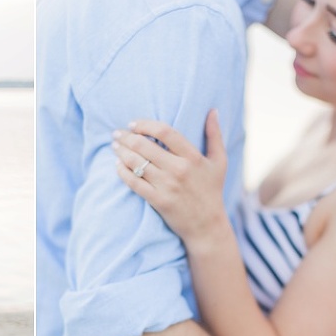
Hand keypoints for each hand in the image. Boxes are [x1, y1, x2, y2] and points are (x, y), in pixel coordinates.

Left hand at [112, 110, 227, 242]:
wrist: (207, 226)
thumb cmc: (212, 191)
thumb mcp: (219, 162)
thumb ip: (215, 135)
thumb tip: (213, 110)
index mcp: (192, 157)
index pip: (164, 131)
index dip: (145, 124)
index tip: (133, 123)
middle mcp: (178, 169)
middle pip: (144, 145)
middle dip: (126, 137)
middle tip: (116, 134)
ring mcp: (167, 186)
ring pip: (136, 163)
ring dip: (121, 152)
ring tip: (115, 146)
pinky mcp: (157, 200)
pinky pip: (134, 182)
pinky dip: (122, 172)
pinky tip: (118, 165)